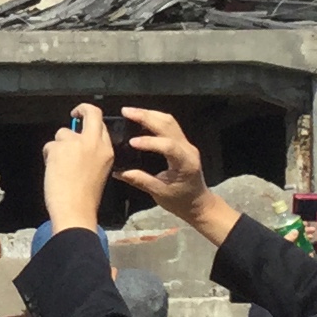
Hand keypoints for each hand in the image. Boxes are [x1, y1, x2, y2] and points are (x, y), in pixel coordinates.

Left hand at [40, 104, 119, 233]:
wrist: (75, 210)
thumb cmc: (85, 198)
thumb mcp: (99, 171)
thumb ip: (92, 154)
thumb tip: (76, 142)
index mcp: (107, 151)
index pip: (101, 124)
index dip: (91, 120)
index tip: (83, 119)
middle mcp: (94, 143)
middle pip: (90, 112)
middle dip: (81, 109)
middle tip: (73, 114)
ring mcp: (76, 144)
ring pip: (62, 133)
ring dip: (58, 146)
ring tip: (60, 167)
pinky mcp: (59, 148)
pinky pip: (49, 146)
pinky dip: (48, 157)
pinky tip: (53, 171)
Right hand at [111, 107, 214, 227]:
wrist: (198, 204)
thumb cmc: (181, 201)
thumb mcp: (160, 193)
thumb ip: (140, 180)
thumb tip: (118, 172)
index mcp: (185, 163)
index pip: (169, 146)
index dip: (150, 142)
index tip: (131, 142)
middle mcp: (188, 149)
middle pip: (169, 125)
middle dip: (147, 116)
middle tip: (126, 112)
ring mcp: (186, 144)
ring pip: (170, 121)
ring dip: (150, 114)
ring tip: (131, 112)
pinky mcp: (182, 143)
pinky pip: (170, 125)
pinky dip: (155, 119)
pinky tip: (142, 119)